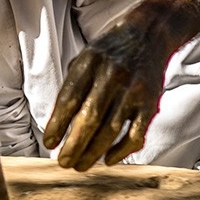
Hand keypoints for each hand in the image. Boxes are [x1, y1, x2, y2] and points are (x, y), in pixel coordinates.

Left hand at [43, 17, 167, 170]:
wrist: (148, 34)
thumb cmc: (109, 52)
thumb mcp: (85, 58)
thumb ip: (72, 86)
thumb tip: (56, 126)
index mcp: (90, 62)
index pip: (69, 100)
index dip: (57, 125)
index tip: (49, 144)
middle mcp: (112, 75)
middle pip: (89, 119)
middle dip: (73, 145)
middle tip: (63, 162)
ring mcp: (133, 90)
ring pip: (110, 130)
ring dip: (93, 153)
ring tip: (80, 165)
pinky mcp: (150, 103)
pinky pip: (135, 134)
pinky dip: (121, 151)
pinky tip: (108, 160)